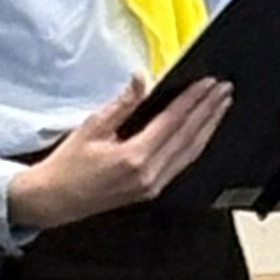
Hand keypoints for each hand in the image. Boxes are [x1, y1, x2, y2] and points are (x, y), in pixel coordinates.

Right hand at [7, 76, 233, 232]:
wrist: (55, 200)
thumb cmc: (68, 164)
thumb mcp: (92, 126)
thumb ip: (123, 103)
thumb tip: (142, 79)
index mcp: (134, 157)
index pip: (173, 122)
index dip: (193, 100)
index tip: (208, 83)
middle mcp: (149, 174)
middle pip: (188, 137)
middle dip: (209, 111)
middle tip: (224, 90)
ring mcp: (153, 185)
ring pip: (190, 153)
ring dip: (208, 127)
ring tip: (221, 106)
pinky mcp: (152, 190)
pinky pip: (182, 164)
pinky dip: (196, 145)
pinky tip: (203, 132)